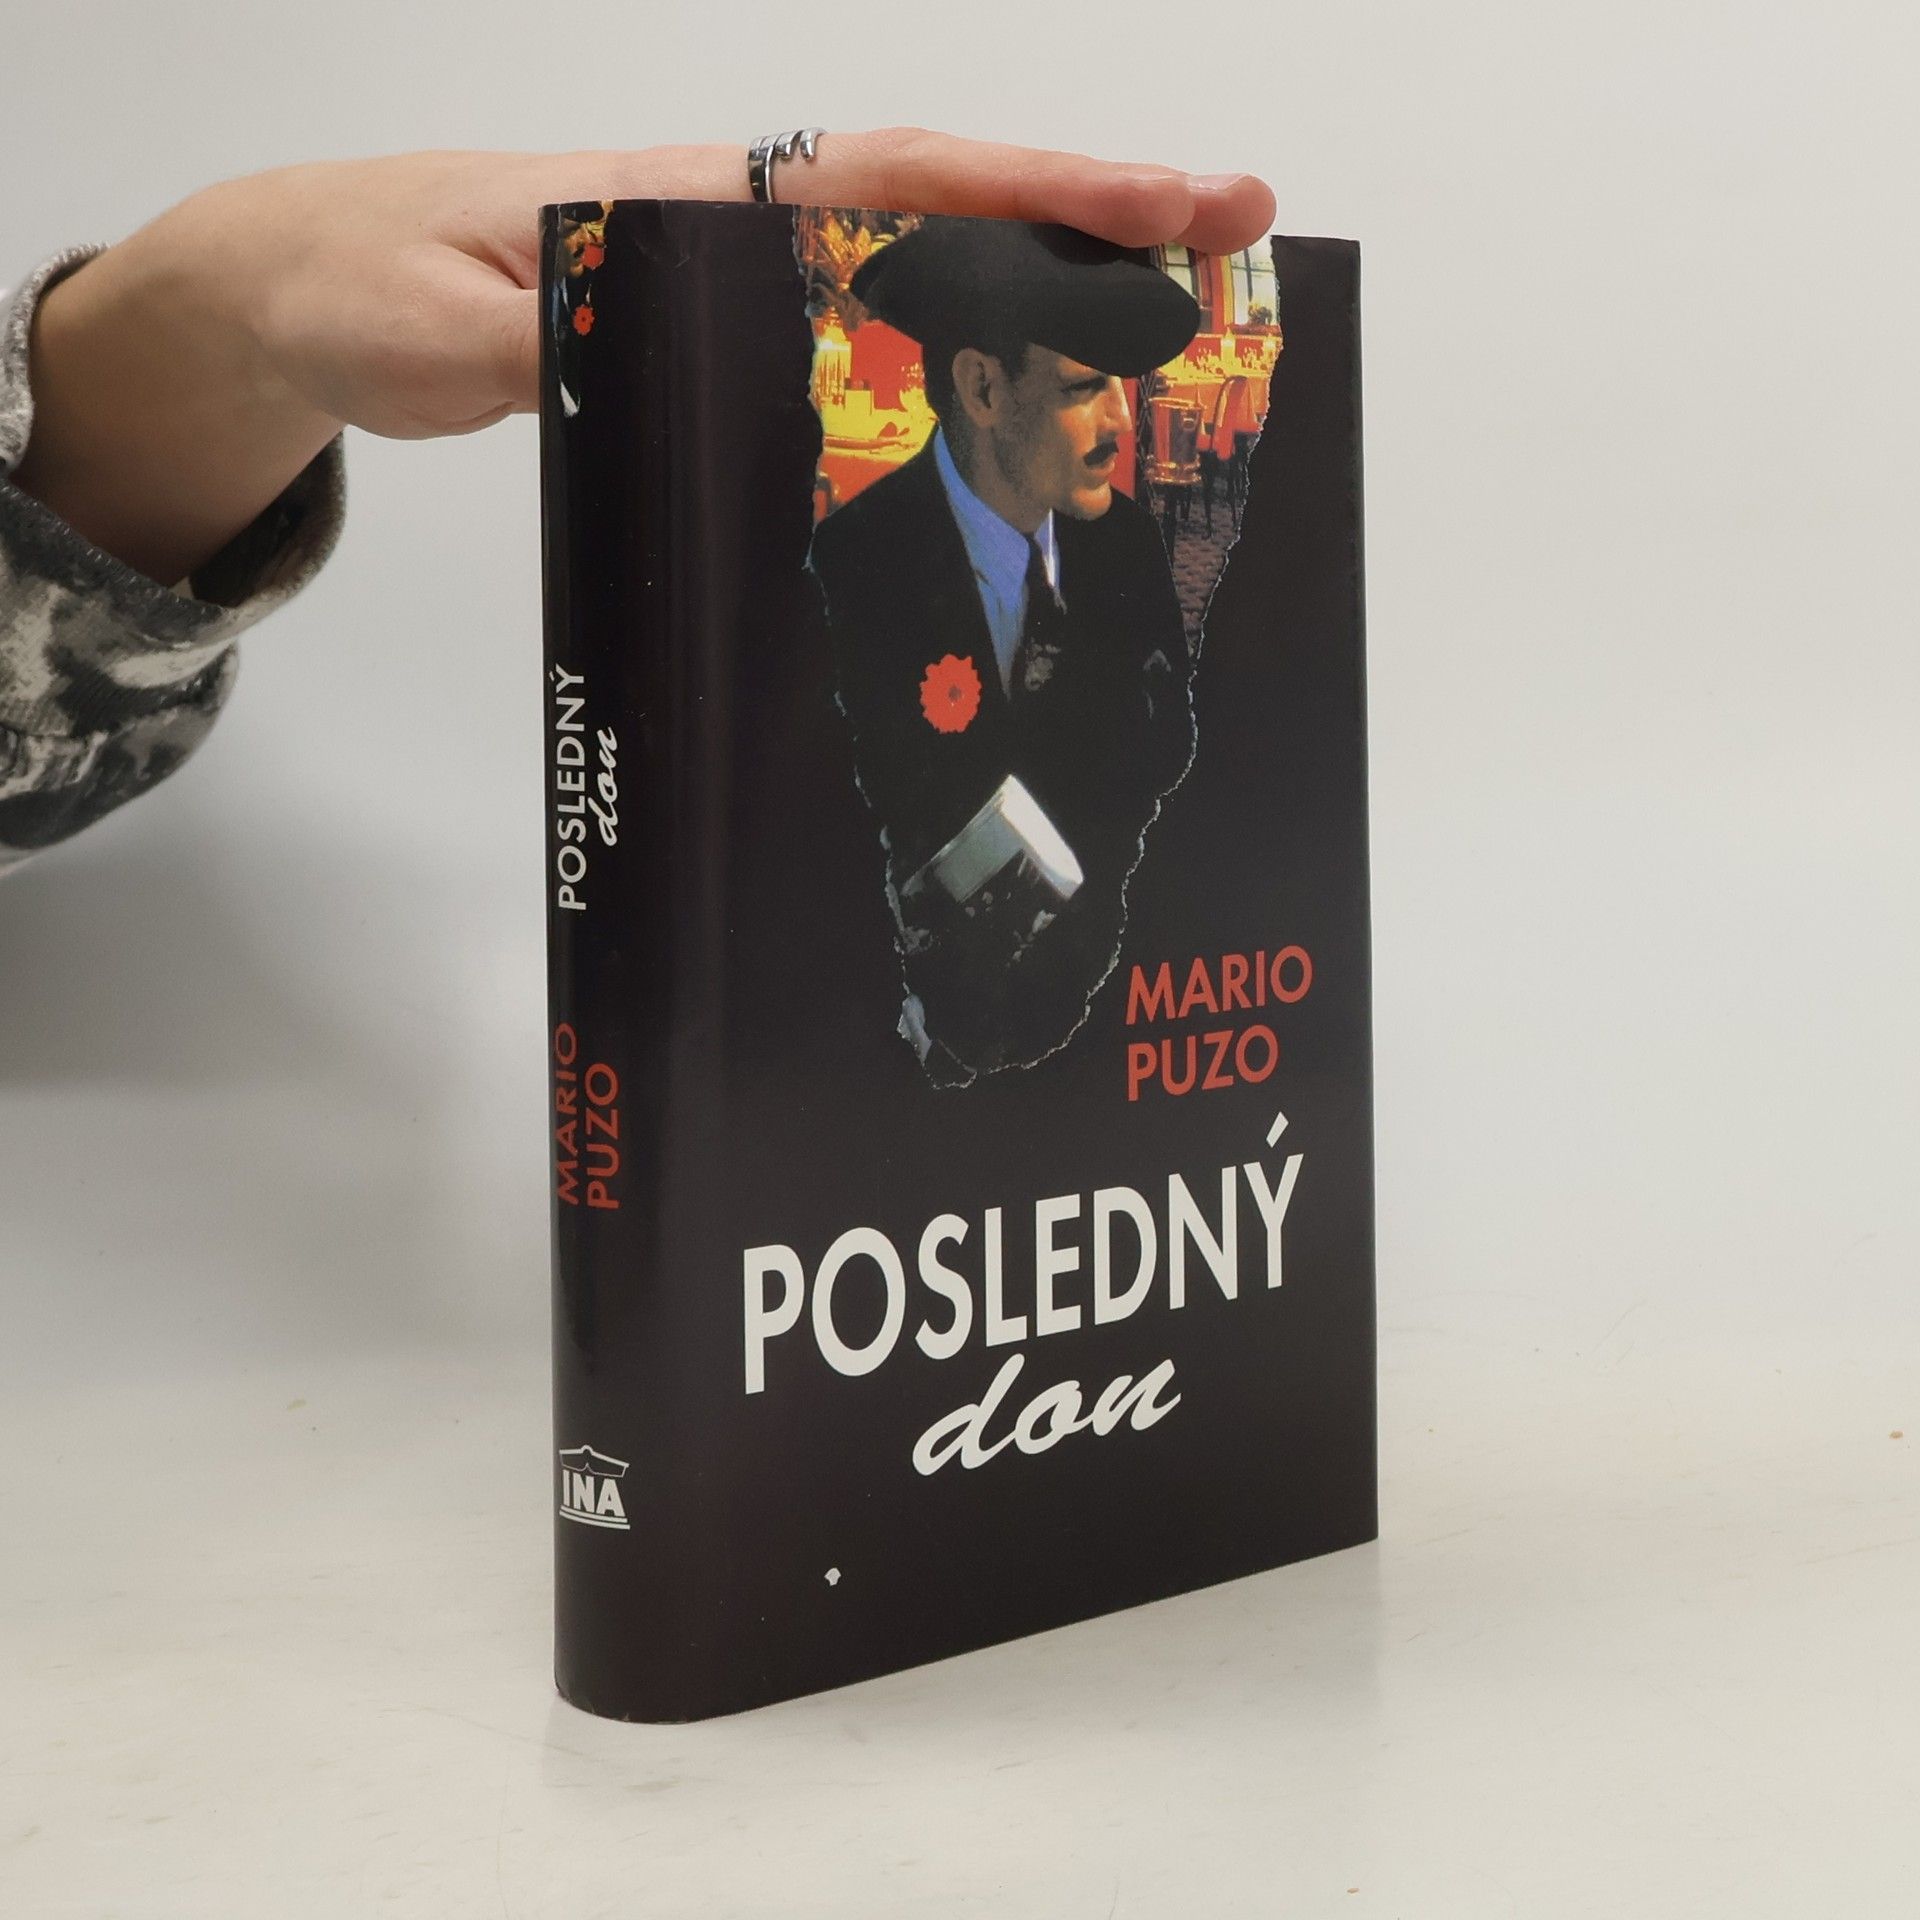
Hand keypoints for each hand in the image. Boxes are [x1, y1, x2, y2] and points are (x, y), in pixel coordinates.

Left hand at [11, 135, 1273, 585]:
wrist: (310, 290)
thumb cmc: (367, 280)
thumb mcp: (439, 324)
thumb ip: (543, 345)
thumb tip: (638, 359)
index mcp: (696, 200)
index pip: (900, 176)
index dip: (1045, 187)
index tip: (1175, 200)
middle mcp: (737, 231)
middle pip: (952, 211)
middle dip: (1097, 232)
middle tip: (1233, 263)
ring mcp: (737, 291)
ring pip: (921, 276)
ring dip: (1045, 304)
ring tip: (1169, 346)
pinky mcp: (721, 349)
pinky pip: (863, 345)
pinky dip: (952, 362)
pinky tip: (1011, 408)